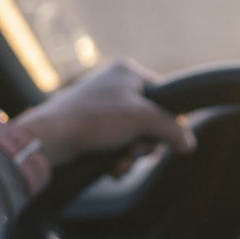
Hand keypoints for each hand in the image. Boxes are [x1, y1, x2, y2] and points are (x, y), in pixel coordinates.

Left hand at [12, 58, 196, 165]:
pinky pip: (114, 140)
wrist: (50, 138)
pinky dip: (116, 155)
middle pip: (149, 118)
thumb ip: (172, 129)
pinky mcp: (88, 123)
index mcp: (127, 71)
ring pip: (132, 133)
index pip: (164, 96)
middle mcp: (114, 83)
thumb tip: (189, 142)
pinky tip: (111, 167)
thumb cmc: (93, 120)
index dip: (166, 121)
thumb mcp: (142, 121)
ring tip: (120, 163)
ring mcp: (100, 104)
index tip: (159, 139)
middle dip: (144, 142)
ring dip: (130, 153)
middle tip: (135, 152)